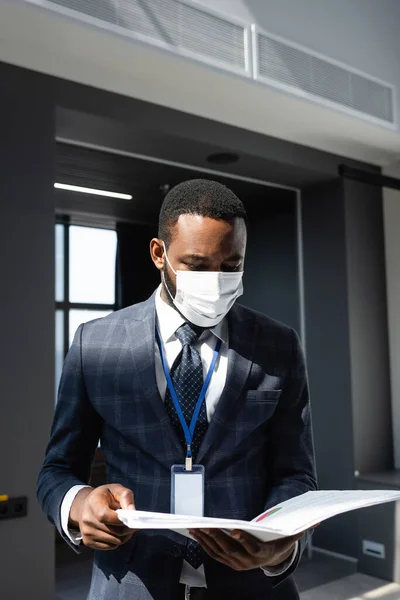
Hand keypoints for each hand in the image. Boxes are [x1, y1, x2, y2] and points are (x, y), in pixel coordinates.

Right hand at [69, 484, 136, 550]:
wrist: (85, 505)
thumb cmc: (104, 496)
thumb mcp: (116, 489)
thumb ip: (126, 498)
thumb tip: (133, 512)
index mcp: (93, 503)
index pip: (106, 516)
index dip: (121, 520)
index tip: (133, 519)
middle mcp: (87, 519)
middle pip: (113, 531)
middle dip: (127, 529)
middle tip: (134, 525)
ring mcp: (86, 532)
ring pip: (113, 541)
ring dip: (124, 536)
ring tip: (126, 527)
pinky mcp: (87, 542)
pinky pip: (109, 546)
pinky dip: (116, 541)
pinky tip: (117, 532)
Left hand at [189, 528, 303, 570]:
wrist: (272, 559)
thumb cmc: (279, 542)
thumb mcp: (291, 536)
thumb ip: (301, 528)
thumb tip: (317, 521)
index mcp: (262, 554)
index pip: (252, 548)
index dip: (243, 539)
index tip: (234, 530)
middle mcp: (248, 562)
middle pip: (231, 549)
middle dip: (217, 537)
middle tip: (206, 525)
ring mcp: (237, 563)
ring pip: (219, 552)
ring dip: (206, 540)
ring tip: (196, 527)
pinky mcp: (228, 562)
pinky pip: (214, 554)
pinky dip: (204, 544)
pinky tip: (197, 534)